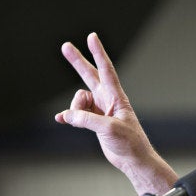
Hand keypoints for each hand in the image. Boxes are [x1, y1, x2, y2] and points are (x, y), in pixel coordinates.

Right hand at [55, 33, 176, 194]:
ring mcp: (100, 110)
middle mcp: (108, 100)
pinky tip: (61, 119)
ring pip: (79, 101)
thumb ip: (86, 120)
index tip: (92, 37)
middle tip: (66, 46)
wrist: (133, 158)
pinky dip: (69, 116)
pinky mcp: (95, 122)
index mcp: (116, 97)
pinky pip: (76, 115)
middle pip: (90, 75)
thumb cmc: (129, 142)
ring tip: (81, 122)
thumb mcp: (108, 128)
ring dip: (75, 110)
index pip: (106, 70)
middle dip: (78, 61)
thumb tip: (66, 116)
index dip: (98, 53)